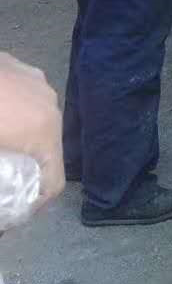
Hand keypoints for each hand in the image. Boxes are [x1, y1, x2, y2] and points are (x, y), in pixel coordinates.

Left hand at [0, 53, 63, 212]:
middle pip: (50, 150)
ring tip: (2, 148)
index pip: (54, 182)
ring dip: (24, 141)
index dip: (36, 204)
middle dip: (31, 170)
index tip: (13, 214)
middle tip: (7, 182)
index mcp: (44, 130)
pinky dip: (16, 117)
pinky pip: (28, 101)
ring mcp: (39, 83)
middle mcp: (51, 105)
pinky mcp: (24, 69)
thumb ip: (2, 177)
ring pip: (40, 122)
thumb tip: (1, 207)